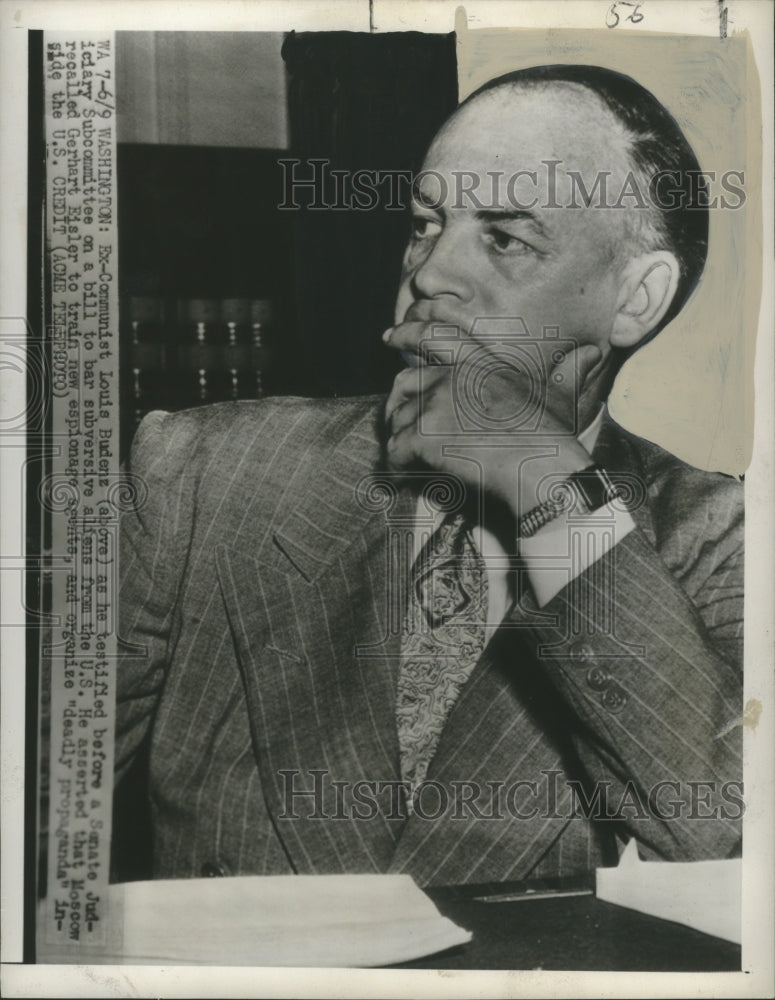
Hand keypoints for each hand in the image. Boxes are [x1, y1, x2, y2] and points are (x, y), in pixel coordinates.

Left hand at [383, 316, 600, 517]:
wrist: (539, 466)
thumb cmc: (551, 437)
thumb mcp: (560, 394)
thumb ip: (568, 371)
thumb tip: (592, 353)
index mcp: (481, 362)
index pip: (435, 336)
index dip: (408, 333)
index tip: (389, 336)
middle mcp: (453, 376)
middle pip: (405, 382)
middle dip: (395, 403)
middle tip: (393, 421)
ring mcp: (435, 403)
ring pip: (399, 419)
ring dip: (400, 440)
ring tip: (408, 459)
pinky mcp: (423, 433)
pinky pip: (395, 449)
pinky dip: (395, 465)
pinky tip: (404, 474)